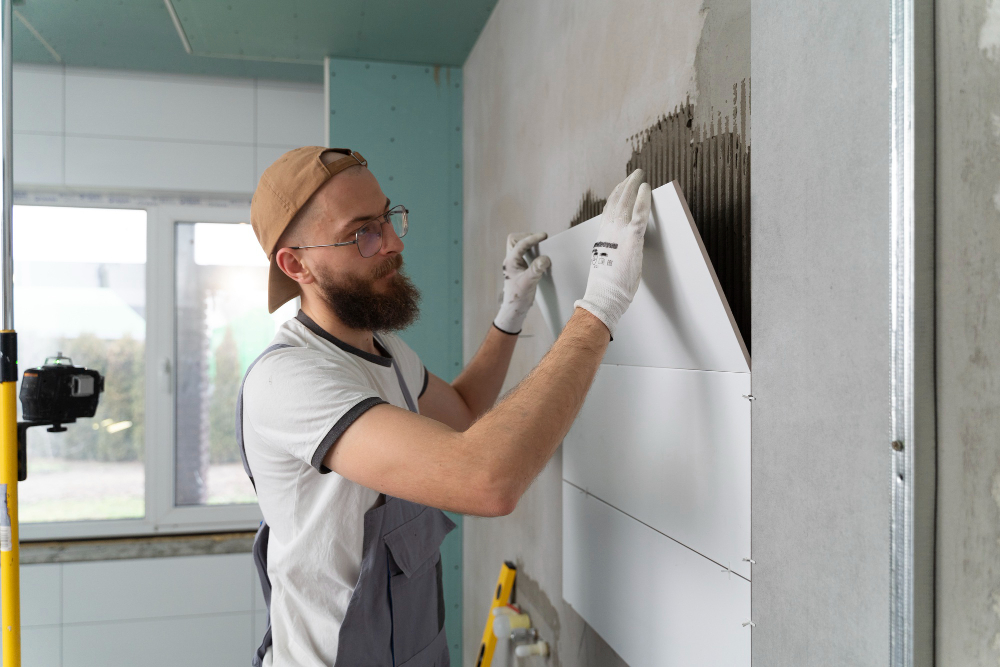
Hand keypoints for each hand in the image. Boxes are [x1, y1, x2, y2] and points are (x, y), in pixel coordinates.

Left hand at [494, 232, 550, 333]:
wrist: (514, 308)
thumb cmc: (518, 297)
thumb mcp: (528, 283)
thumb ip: (536, 269)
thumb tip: (545, 258)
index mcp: (510, 262)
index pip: (520, 245)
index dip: (532, 238)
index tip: (544, 236)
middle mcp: (510, 261)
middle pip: (514, 240)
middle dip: (527, 237)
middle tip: (540, 240)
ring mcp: (514, 264)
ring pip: (518, 245)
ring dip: (529, 243)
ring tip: (540, 246)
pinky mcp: (519, 267)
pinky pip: (524, 253)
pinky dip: (531, 250)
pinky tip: (539, 256)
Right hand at [574, 169, 650, 336]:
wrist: (605, 295)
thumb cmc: (606, 287)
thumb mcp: (605, 265)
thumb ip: (611, 253)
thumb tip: (617, 254)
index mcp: (601, 238)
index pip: (608, 211)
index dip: (615, 197)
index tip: (620, 187)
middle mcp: (608, 231)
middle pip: (616, 202)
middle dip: (625, 186)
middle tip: (633, 175)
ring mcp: (619, 233)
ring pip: (626, 202)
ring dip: (633, 186)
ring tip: (639, 176)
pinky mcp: (632, 238)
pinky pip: (639, 213)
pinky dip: (643, 199)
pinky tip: (646, 188)